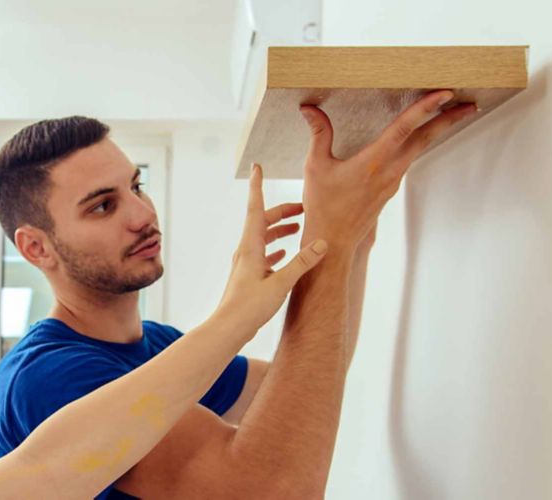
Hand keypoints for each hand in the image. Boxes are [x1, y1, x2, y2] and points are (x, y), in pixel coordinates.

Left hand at [214, 164, 327, 335]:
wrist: (229, 328)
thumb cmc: (250, 307)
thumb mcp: (281, 283)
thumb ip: (302, 262)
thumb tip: (322, 242)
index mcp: (250, 246)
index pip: (255, 208)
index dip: (257, 186)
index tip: (257, 167)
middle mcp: (246, 250)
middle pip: (263, 221)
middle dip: (283, 211)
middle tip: (304, 207)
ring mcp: (246, 263)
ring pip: (263, 237)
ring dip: (280, 229)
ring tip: (300, 227)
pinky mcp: (249, 276)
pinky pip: (263, 254)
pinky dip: (275, 248)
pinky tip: (284, 254)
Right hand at [299, 90, 476, 247]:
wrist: (334, 240)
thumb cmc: (323, 206)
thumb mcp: (316, 166)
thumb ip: (319, 134)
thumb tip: (309, 109)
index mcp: (373, 162)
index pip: (404, 127)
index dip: (425, 108)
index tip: (444, 94)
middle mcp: (390, 170)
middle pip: (425, 138)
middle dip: (448, 119)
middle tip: (468, 104)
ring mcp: (394, 181)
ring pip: (419, 149)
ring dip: (435, 131)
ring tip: (447, 116)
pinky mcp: (391, 188)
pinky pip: (409, 160)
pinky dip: (418, 144)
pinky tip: (415, 139)